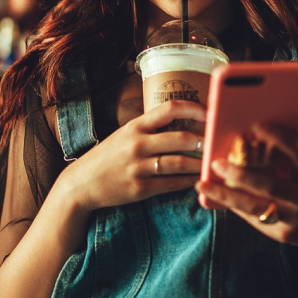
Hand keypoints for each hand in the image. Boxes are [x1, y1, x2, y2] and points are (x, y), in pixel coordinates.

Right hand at [57, 100, 205, 212]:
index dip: (194, 109)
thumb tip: (184, 122)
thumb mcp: (126, 134)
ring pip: (180, 163)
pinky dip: (188, 182)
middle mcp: (137, 144)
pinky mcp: (140, 188)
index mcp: (135, 126)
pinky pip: (171, 183)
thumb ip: (151, 128)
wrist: (81, 184)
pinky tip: (197, 180)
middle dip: (203, 140)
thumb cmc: (109, 156)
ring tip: (212, 163)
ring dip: (200, 163)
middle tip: (216, 142)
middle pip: (180, 137)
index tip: (211, 112)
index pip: (170, 109)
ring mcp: (138, 167)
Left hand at [195, 122, 297, 250]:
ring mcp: (297, 219)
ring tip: (202, 184)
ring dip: (226, 195)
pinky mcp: (284, 235)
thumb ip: (293, 157)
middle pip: (272, 185)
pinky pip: (253, 219)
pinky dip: (233, 206)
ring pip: (256, 207)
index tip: (257, 125)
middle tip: (216, 163)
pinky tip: (216, 197)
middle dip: (241, 173)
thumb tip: (255, 135)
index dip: (281, 138)